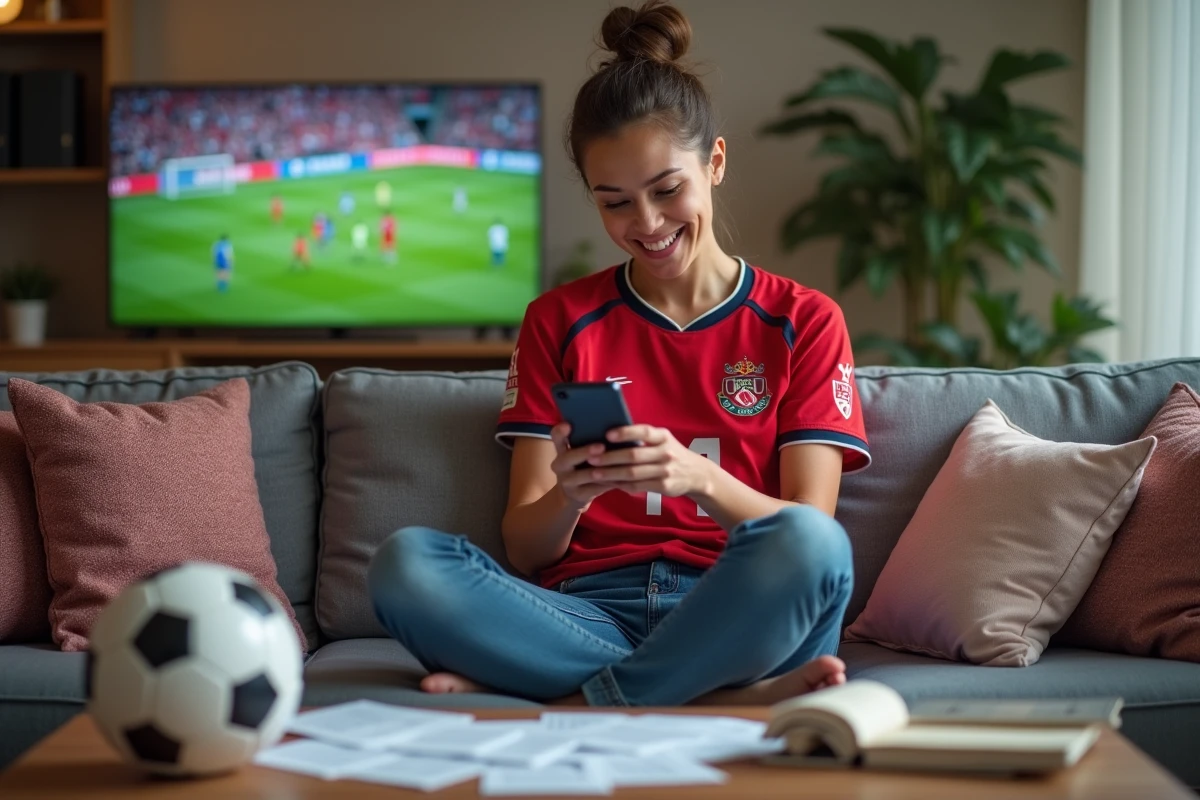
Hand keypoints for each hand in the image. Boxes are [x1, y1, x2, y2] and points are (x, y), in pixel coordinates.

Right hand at [549, 423, 614, 511]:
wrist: (574, 494)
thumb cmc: (583, 465)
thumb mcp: (580, 453)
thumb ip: (589, 441)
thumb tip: (615, 425)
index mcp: (561, 450)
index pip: (556, 437)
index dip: (560, 431)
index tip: (568, 425)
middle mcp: (560, 465)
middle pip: (567, 458)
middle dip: (584, 452)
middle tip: (601, 446)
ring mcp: (567, 481)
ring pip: (581, 476)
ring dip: (597, 471)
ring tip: (612, 466)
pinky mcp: (578, 495)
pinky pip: (593, 489)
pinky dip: (606, 484)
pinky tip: (619, 479)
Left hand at [580, 425, 712, 498]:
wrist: (696, 474)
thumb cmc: (670, 453)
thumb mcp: (663, 440)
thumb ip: (643, 438)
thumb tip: (609, 435)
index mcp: (663, 437)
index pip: (644, 432)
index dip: (625, 433)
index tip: (607, 434)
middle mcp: (665, 452)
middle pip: (633, 455)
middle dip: (610, 457)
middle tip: (590, 458)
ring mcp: (665, 471)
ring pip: (633, 473)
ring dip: (611, 473)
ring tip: (593, 473)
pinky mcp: (664, 486)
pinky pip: (638, 486)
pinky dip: (621, 485)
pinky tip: (608, 483)